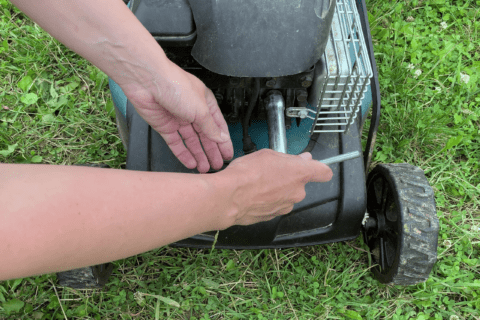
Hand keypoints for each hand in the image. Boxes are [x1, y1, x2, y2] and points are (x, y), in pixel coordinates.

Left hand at [120, 61, 232, 172]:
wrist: (147, 82)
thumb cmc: (174, 85)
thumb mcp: (201, 109)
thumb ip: (211, 127)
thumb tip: (221, 138)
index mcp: (205, 103)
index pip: (218, 126)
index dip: (223, 141)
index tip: (228, 153)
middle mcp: (192, 111)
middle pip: (205, 135)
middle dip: (212, 151)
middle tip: (218, 164)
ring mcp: (178, 120)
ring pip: (191, 142)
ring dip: (199, 155)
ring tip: (205, 168)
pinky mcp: (164, 126)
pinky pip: (176, 144)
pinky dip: (183, 154)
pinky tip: (190, 162)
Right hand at [215, 149, 332, 226]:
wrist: (229, 197)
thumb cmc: (247, 174)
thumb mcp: (268, 155)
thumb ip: (288, 158)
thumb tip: (299, 159)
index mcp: (300, 174)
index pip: (324, 172)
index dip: (318, 168)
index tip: (311, 165)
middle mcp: (297, 192)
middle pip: (300, 183)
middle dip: (289, 177)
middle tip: (273, 170)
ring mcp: (286, 206)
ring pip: (287, 195)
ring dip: (278, 189)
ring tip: (260, 181)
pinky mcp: (273, 216)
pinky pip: (275, 204)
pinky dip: (268, 199)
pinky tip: (255, 192)